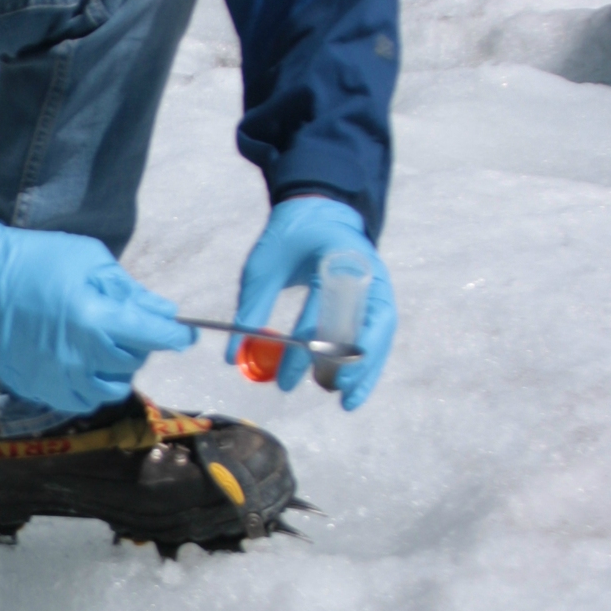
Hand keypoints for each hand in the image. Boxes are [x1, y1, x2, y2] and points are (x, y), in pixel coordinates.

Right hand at [0, 225, 195, 417]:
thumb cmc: (34, 262)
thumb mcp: (88, 259)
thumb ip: (128, 289)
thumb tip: (162, 311)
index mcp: (96, 320)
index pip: (155, 336)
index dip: (177, 334)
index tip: (185, 332)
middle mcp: (82, 357)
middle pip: (134, 361)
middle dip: (138, 342)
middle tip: (126, 323)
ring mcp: (60, 378)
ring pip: (110, 388)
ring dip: (116, 369)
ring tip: (104, 347)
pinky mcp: (41, 389)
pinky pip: (82, 400)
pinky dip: (91, 386)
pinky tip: (84, 365)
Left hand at [230, 196, 396, 410]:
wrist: (318, 210)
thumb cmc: (288, 237)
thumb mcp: (261, 267)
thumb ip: (251, 309)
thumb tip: (231, 357)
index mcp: (334, 256)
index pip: (321, 311)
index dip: (304, 351)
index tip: (286, 380)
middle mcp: (366, 271)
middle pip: (368, 324)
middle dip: (352, 363)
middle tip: (332, 391)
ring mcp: (377, 283)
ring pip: (379, 332)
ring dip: (367, 368)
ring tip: (347, 400)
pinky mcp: (378, 296)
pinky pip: (378, 331)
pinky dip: (369, 359)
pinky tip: (352, 383)